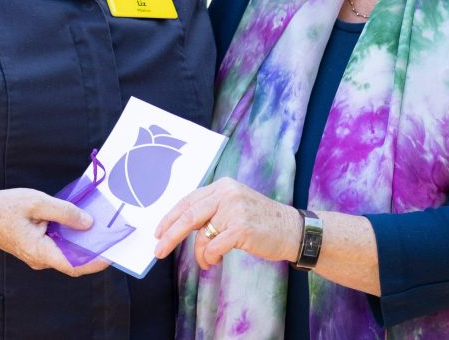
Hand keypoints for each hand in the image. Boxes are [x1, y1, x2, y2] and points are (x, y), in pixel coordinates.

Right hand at [0, 188, 109, 275]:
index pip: (74, 265)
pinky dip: (71, 234)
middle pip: (73, 259)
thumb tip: (88, 223)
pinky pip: (58, 244)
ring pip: (66, 250)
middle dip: (95, 247)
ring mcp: (37, 253)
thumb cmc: (2, 207)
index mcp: (39, 251)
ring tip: (102, 222)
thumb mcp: (37, 202)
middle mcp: (39, 258)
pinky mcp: (35, 246)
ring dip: (83, 239)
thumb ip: (64, 212)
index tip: (114, 251)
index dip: (97, 261)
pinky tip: (81, 219)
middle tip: (114, 231)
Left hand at [154, 177, 301, 269]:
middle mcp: (226, 193)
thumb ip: (210, 211)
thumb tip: (180, 227)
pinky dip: (210, 257)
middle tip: (158, 251)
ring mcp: (234, 209)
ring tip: (208, 262)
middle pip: (188, 215)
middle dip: (170, 235)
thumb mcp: (233, 206)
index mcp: (222, 186)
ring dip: (199, 254)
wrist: (291, 229)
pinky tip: (215, 261)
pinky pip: (213, 247)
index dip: (170, 217)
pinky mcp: (241, 228)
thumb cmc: (260, 222)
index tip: (158, 232)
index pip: (188, 200)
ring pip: (201, 235)